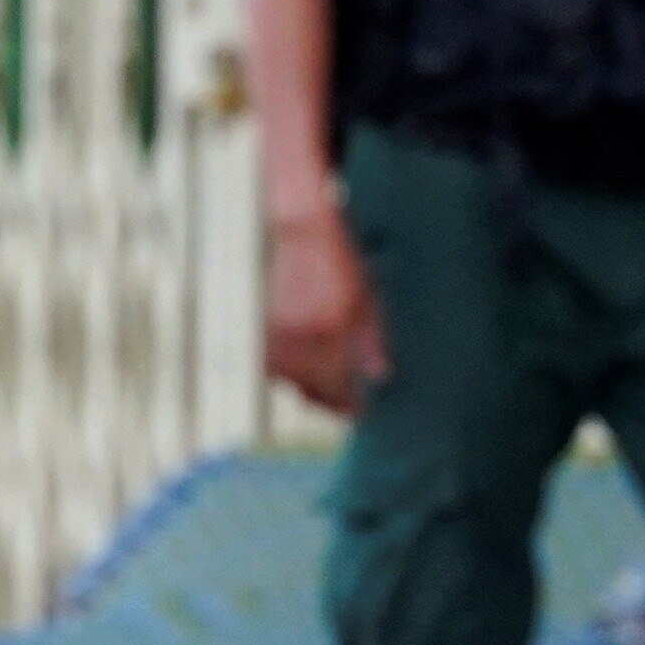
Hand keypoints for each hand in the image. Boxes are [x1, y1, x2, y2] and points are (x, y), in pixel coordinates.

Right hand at [264, 203, 388, 413]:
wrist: (302, 231)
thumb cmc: (340, 262)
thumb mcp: (367, 300)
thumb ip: (373, 342)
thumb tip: (380, 377)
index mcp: (328, 332)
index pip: (338, 387)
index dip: (349, 406)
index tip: (359, 413)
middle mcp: (298, 338)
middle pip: (312, 392)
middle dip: (330, 404)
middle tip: (345, 409)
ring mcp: (277, 334)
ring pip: (291, 382)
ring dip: (309, 390)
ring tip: (328, 391)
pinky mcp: (264, 328)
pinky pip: (276, 366)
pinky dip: (290, 373)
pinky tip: (306, 369)